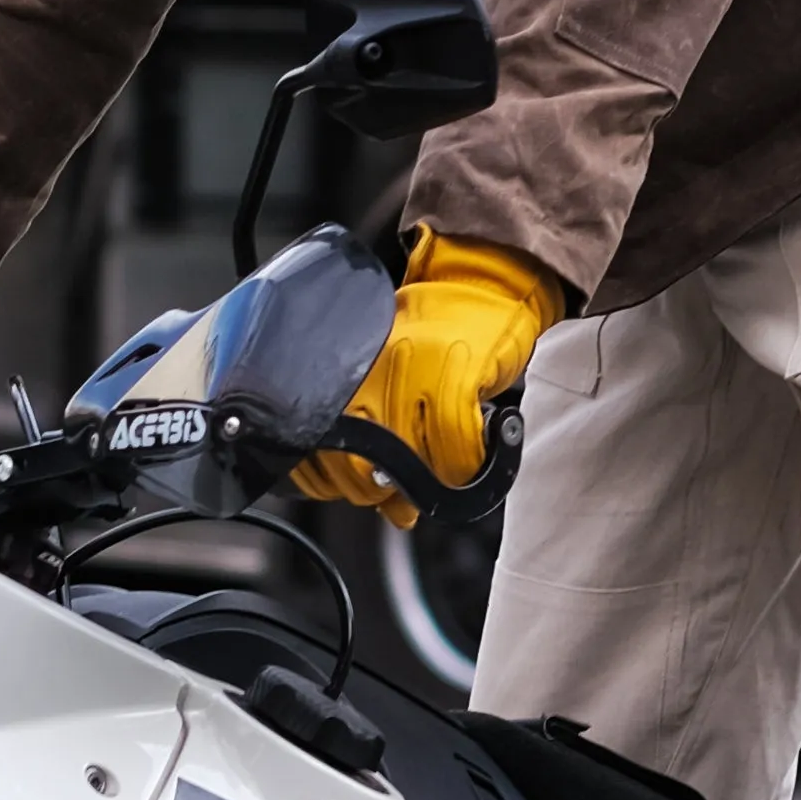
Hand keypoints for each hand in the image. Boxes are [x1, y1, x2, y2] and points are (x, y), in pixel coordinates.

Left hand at [300, 235, 565, 521]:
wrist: (485, 287)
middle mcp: (369, 374)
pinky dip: (465, 463)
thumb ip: (387, 446)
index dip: (333, 486)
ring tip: (444, 470)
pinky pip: (453, 445)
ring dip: (428, 483)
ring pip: (405, 463)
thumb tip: (394, 512)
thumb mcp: (401, 390)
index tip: (356, 490)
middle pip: (357, 468)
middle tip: (405, 490)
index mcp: (344, 377)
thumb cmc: (442, 340)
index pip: (315, 452)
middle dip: (381, 492)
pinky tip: (473, 456)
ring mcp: (410, 371)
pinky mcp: (454, 371)